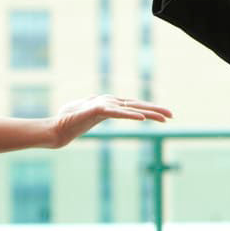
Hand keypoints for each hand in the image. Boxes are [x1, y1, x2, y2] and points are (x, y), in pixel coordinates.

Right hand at [50, 94, 173, 147]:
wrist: (57, 128)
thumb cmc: (69, 121)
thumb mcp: (87, 117)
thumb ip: (94, 112)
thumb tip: (95, 111)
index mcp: (109, 104)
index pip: (134, 106)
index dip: (150, 109)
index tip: (165, 115)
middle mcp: (109, 102)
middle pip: (137, 106)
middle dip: (156, 110)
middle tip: (173, 115)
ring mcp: (104, 105)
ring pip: (132, 109)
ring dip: (150, 113)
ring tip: (165, 117)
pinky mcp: (97, 110)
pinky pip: (117, 114)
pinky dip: (130, 115)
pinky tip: (142, 119)